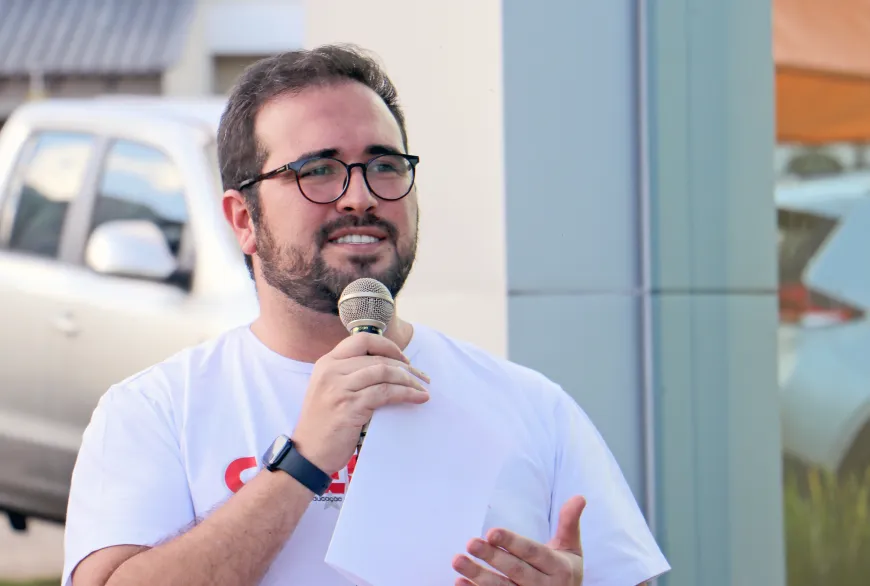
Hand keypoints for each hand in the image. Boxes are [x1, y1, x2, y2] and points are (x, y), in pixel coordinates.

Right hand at [291, 333, 429, 475]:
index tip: (404, 359)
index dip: (388, 346)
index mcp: (327, 363)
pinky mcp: (350, 406)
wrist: (309, 454)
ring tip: (422, 388)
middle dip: (406, 367)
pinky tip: (418, 398)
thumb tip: (388, 370)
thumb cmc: (323, 425)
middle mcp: (331, 370)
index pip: (362, 339)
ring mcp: (339, 387)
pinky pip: (385, 393)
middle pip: (378, 357)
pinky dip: (406, 394)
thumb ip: (350, 375)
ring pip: (384, 372)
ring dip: (409, 379)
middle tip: (422, 377)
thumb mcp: (329, 390)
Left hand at [452, 495, 585, 585]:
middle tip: (470, 543)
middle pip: (515, 571)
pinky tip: (459, 581)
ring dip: (478, 576)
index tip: (491, 532)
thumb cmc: (564, 572)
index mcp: (559, 568)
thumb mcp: (571, 549)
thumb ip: (569, 523)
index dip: (512, 542)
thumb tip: (579, 496)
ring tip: (457, 560)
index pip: (533, 553)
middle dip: (492, 557)